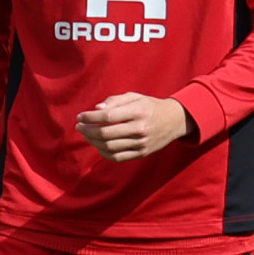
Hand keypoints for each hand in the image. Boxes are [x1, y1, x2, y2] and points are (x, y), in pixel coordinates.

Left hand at [76, 93, 193, 160]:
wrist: (174, 120)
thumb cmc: (149, 106)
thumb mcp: (135, 97)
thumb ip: (115, 100)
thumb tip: (96, 109)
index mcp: (138, 111)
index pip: (107, 116)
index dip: (90, 117)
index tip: (80, 116)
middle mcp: (140, 128)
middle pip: (105, 133)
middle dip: (87, 130)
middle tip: (79, 126)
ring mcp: (141, 143)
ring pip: (109, 147)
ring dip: (93, 141)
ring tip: (86, 135)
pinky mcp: (142, 153)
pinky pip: (117, 157)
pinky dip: (103, 152)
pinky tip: (97, 145)